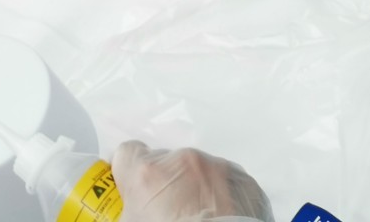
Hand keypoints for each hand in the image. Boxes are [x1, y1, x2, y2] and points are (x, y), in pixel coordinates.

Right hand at [111, 141, 274, 221]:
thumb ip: (125, 212)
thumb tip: (128, 212)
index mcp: (147, 173)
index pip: (127, 153)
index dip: (128, 173)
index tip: (131, 189)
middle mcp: (183, 162)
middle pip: (165, 164)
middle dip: (164, 186)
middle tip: (167, 217)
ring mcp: (217, 169)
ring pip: (198, 172)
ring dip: (194, 190)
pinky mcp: (244, 182)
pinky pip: (227, 183)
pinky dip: (222, 198)